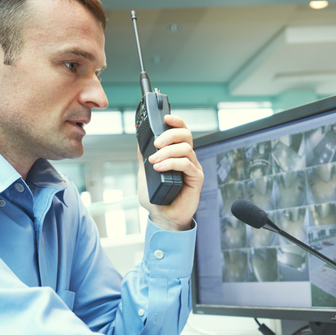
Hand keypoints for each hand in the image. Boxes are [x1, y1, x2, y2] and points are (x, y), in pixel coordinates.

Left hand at [137, 114, 203, 231]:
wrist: (162, 217)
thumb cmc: (156, 197)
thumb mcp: (145, 173)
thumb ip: (144, 156)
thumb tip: (139, 140)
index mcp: (177, 154)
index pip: (181, 132)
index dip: (176, 121)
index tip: (165, 117)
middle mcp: (187, 158)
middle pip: (186, 135)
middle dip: (170, 134)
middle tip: (156, 143)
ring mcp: (193, 168)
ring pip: (185, 149)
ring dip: (167, 152)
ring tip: (154, 161)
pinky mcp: (196, 179)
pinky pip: (186, 164)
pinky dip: (172, 163)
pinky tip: (160, 168)